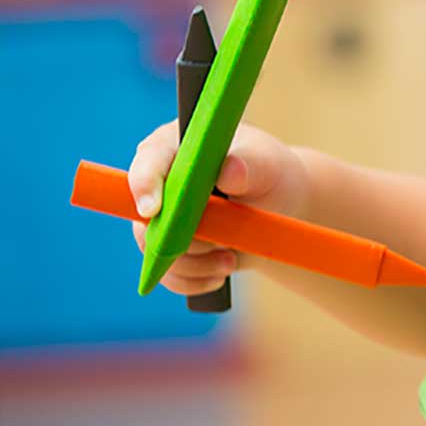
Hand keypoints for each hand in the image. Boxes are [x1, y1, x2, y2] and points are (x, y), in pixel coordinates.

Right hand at [125, 121, 310, 295]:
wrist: (279, 207)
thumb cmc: (270, 174)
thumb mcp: (268, 164)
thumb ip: (250, 165)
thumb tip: (229, 171)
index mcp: (174, 146)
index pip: (149, 162)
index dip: (145, 185)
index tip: (155, 209)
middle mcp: (158, 182)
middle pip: (146, 216)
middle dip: (184, 237)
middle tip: (223, 244)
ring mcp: (159, 218)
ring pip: (155, 250)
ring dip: (195, 262)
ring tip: (231, 257)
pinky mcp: (168, 247)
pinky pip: (167, 274)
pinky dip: (194, 279)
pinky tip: (222, 271)